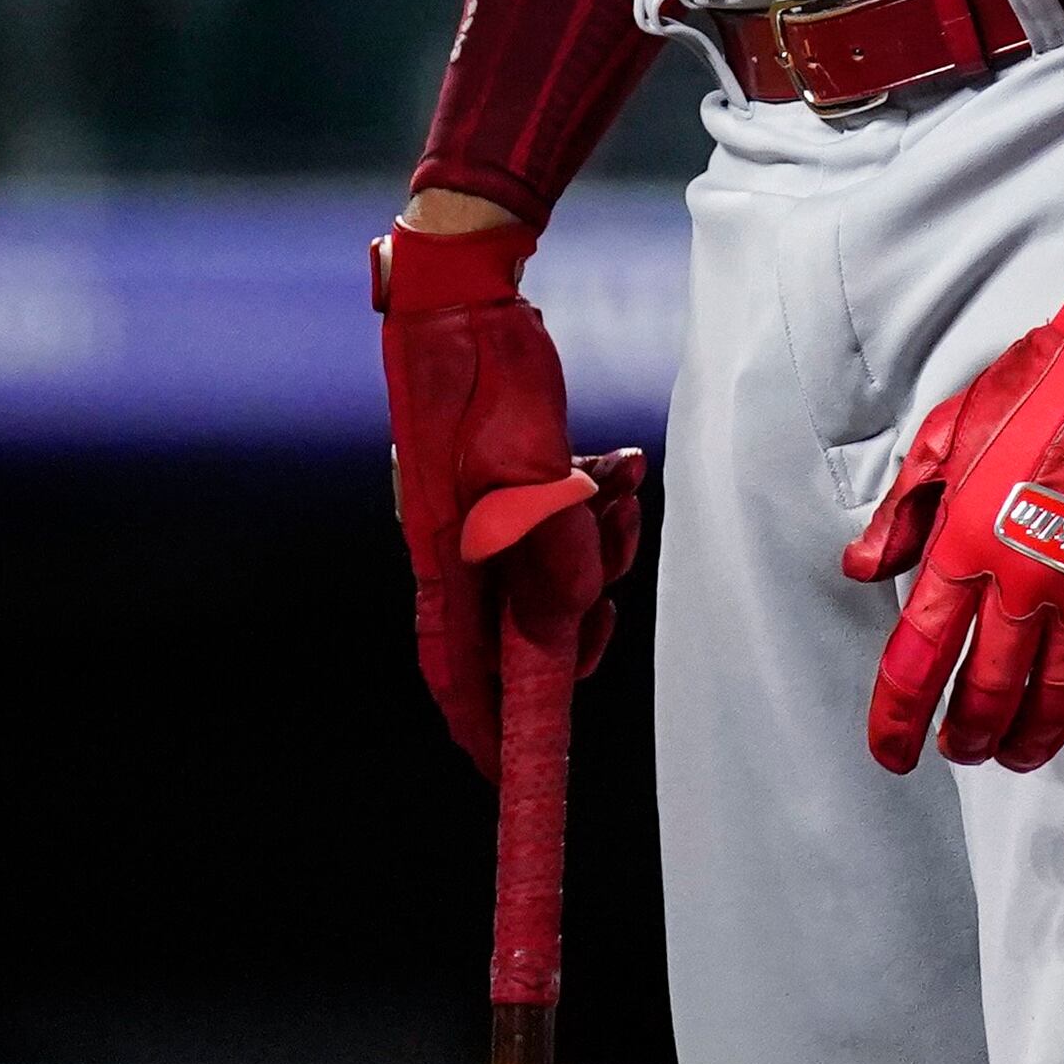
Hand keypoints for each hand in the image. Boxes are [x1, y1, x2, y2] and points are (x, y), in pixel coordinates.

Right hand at [376, 217, 644, 777]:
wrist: (467, 288)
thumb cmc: (479, 371)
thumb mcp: (523, 468)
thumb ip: (549, 550)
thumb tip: (568, 618)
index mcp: (442, 551)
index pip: (455, 665)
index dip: (481, 725)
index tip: (508, 775)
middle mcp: (456, 541)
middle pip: (518, 622)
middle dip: (573, 618)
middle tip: (607, 606)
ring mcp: (481, 508)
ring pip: (551, 568)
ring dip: (600, 546)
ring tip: (620, 490)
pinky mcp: (511, 476)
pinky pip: (560, 518)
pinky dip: (597, 503)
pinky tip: (621, 466)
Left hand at [842, 266, 1063, 773]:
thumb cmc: (1043, 388)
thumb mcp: (950, 434)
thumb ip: (905, 511)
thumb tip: (863, 569)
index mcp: (967, 539)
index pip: (918, 654)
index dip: (898, 717)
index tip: (892, 752)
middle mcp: (1026, 576)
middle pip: (987, 692)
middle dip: (966, 736)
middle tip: (959, 749)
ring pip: (1056, 700)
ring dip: (1030, 740)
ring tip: (1015, 752)